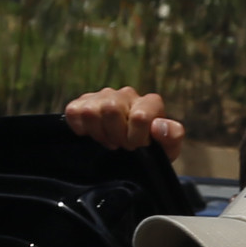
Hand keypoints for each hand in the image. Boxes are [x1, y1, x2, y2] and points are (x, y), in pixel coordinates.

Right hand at [62, 87, 183, 157]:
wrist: (134, 152)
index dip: (136, 138)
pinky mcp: (82, 102)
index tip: (138, 146)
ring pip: (90, 111)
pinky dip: (80, 128)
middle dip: (116, 135)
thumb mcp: (168, 148)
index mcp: (150, 102)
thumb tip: (158, 126)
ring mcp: (103, 96)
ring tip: (109, 140)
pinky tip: (92, 135)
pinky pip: (73, 111)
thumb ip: (172, 136)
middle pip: (111, 110)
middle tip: (122, 144)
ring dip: (99, 133)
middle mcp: (126, 94)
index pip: (139, 117)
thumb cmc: (153, 148)